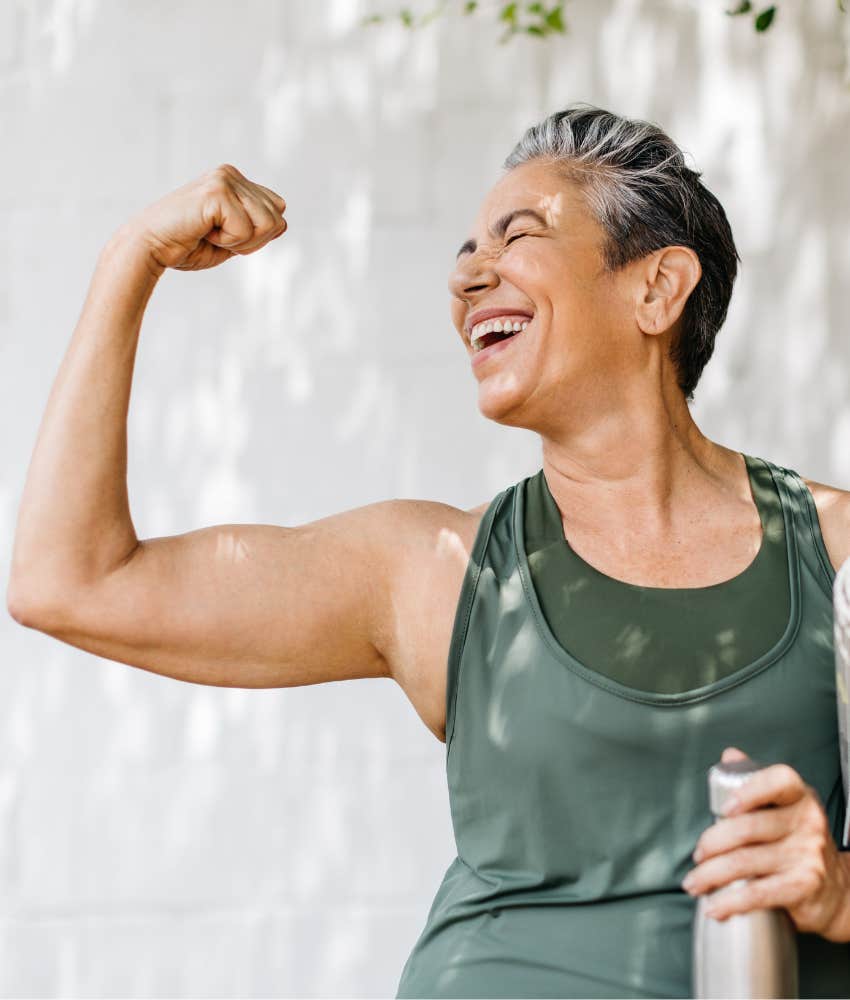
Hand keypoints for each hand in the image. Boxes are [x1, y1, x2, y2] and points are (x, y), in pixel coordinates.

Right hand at [114, 164, 286, 273]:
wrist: (150, 247)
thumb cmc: (186, 246)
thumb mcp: (231, 238)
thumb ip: (256, 229)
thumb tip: (283, 222)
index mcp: (235, 181)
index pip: (278, 210)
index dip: (259, 235)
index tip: (226, 236)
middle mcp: (231, 174)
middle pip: (278, 218)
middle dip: (253, 240)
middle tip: (217, 237)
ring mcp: (225, 179)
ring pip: (268, 224)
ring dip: (241, 242)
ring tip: (210, 234)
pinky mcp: (217, 191)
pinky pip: (246, 230)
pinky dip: (228, 242)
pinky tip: (203, 232)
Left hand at [681, 746, 849, 940]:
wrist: (837, 890)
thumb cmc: (797, 842)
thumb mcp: (782, 807)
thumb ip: (754, 780)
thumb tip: (730, 755)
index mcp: (798, 796)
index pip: (778, 781)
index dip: (749, 791)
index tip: (724, 807)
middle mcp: (807, 822)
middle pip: (747, 827)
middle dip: (711, 843)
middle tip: (697, 855)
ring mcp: (807, 855)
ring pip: (745, 862)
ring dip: (710, 875)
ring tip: (694, 882)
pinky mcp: (804, 886)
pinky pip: (758, 893)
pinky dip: (730, 902)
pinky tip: (715, 906)